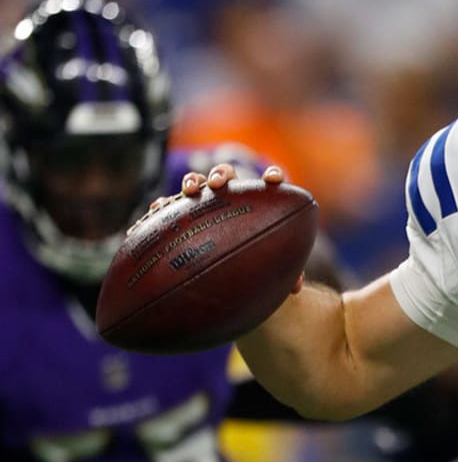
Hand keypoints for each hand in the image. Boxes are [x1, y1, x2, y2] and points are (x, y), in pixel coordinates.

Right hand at [169, 162, 301, 291]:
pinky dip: (164, 205)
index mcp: (258, 201)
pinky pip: (172, 205)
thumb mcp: (272, 265)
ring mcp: (206, 202)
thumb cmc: (258, 259)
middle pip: (227, 175)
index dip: (272, 176)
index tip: (273, 179)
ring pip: (199, 183)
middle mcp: (231, 196)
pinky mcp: (184, 212)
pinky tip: (155, 210)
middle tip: (218, 183)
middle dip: (222, 174)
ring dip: (194, 181)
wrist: (231, 265)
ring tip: (190, 190)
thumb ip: (286, 271)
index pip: (268, 183)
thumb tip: (296, 287)